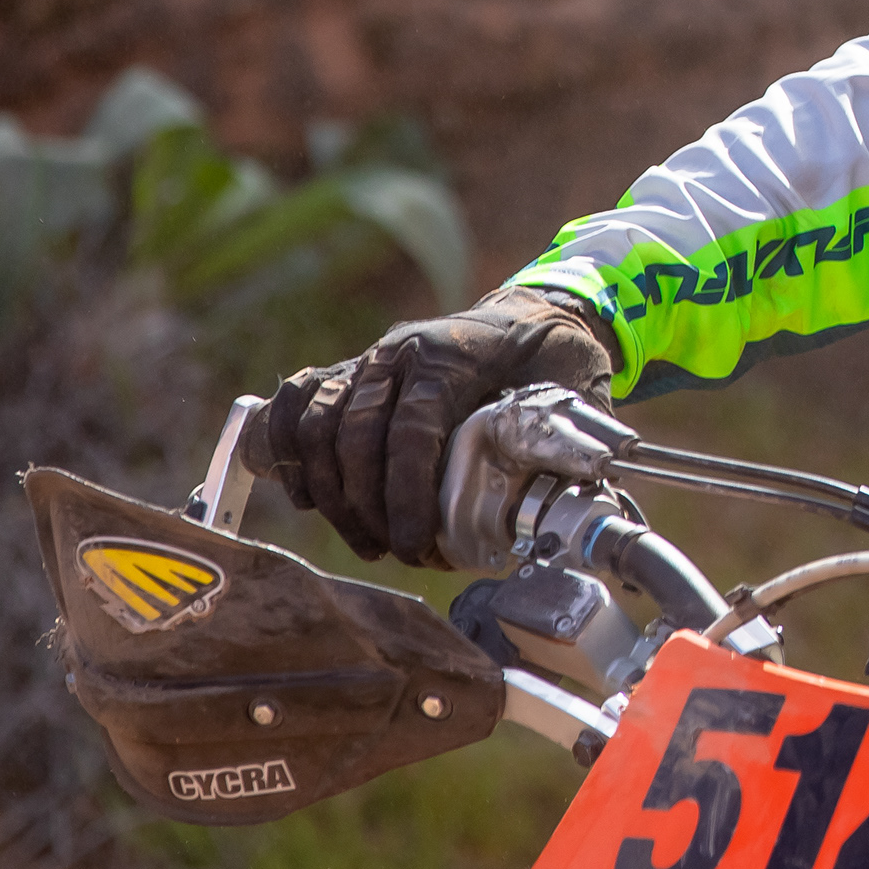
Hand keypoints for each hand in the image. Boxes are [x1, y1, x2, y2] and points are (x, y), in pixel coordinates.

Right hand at [259, 287, 614, 564]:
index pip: (413, 428)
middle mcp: (398, 352)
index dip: (407, 493)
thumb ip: (571, 443)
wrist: (527, 316)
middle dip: (369, 506)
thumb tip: (579, 509)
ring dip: (332, 494)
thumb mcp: (577, 389)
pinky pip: (294, 407)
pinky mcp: (348, 375)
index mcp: (452, 354)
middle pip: (355, 434)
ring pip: (318, 426)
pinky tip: (310, 499)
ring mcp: (367, 361)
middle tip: (398, 552)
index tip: (416, 542)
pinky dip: (288, 453)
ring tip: (368, 541)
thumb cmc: (551, 358)